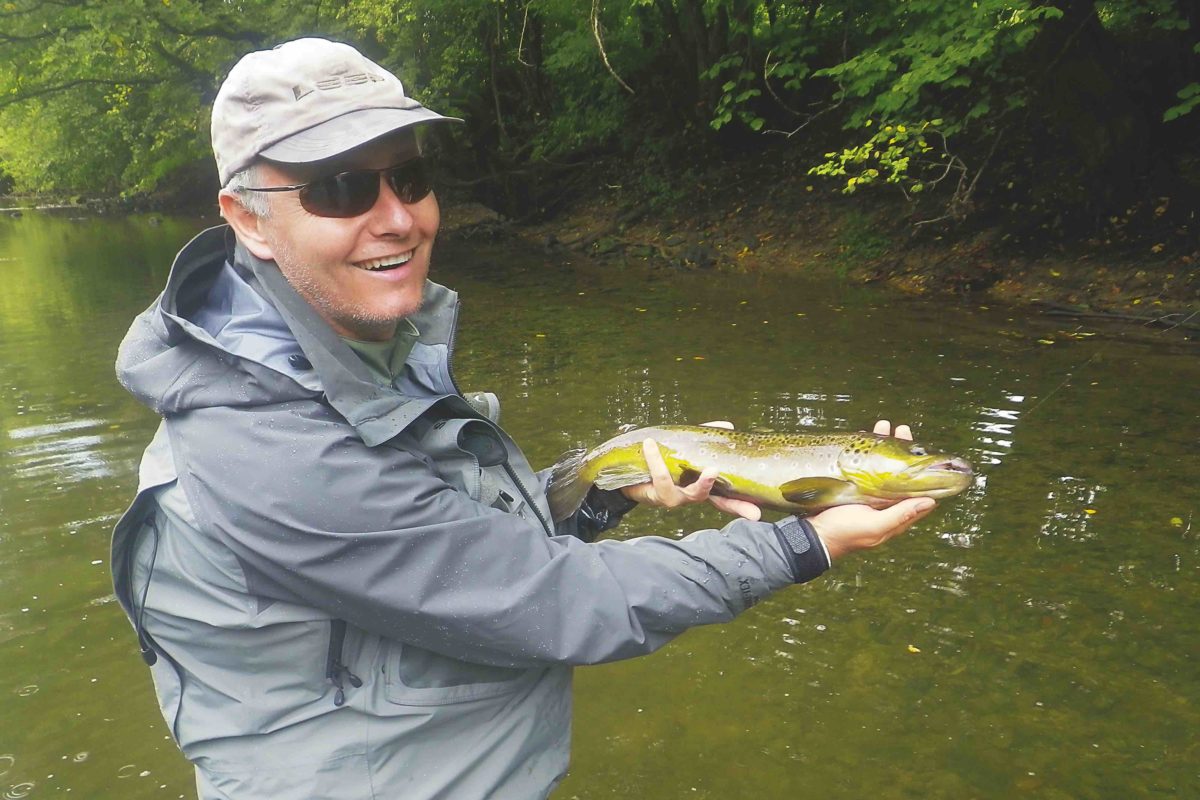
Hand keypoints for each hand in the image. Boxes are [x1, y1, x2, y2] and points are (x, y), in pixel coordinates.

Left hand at [620, 421, 761, 520]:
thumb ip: (705, 437)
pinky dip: (656, 459)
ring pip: (690, 492)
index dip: (741, 506)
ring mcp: (677, 498)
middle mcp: (693, 495)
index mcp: (703, 487)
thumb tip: (728, 426)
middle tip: (718, 474)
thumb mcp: (685, 450)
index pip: (727, 499)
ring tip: (707, 467)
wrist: (630, 479)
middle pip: (712, 499)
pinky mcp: (659, 495)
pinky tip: (651, 444)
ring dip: (695, 479)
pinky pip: (662, 478)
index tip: (756, 514)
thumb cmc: (663, 465)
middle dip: (719, 488)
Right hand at [809, 419, 933, 560]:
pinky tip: (864, 442)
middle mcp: (885, 505)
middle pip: (901, 475)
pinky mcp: (854, 491)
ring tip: (882, 428)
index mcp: (896, 515)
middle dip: (903, 451)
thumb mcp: (875, 525)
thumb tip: (930, 501)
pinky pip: (865, 469)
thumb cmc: (845, 533)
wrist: (814, 535)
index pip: (918, 492)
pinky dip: (867, 455)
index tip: (922, 449)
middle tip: (900, 430)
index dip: (923, 472)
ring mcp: (869, 497)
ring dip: (884, 448)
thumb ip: (901, 514)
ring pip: (882, 468)